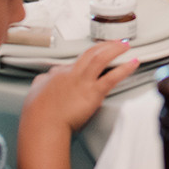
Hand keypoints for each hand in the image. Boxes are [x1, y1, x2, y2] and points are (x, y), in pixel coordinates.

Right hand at [22, 41, 136, 133]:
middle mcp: (71, 73)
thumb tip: (43, 80)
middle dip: (104, 45)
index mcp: (58, 74)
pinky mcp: (93, 93)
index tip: (93, 59)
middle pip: (90, 53)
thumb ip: (42, 84)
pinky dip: (124, 68)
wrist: (42, 125)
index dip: (85, 60)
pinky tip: (133, 63)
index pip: (74, 62)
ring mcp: (83, 82)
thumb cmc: (37, 115)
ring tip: (125, 46)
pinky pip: (112, 77)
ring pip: (101, 58)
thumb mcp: (35, 92)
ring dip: (115, 49)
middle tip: (114, 42)